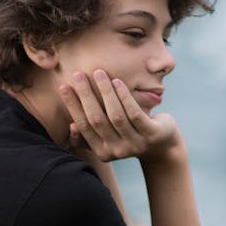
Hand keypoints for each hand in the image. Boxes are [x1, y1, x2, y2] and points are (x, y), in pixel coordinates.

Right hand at [59, 70, 181, 162]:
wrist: (162, 145)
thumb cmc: (129, 135)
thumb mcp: (109, 138)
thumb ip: (89, 135)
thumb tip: (71, 126)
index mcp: (103, 152)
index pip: (84, 126)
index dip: (73, 106)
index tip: (63, 86)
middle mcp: (117, 151)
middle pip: (97, 120)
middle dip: (86, 95)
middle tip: (78, 74)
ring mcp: (135, 144)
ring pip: (115, 116)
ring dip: (105, 92)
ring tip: (99, 73)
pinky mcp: (151, 135)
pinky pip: (134, 113)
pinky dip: (124, 96)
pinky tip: (117, 81)